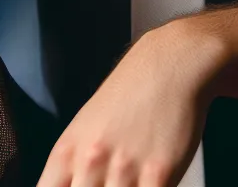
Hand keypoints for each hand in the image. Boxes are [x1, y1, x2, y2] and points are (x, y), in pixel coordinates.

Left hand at [38, 20, 224, 186]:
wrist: (171, 62)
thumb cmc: (131, 91)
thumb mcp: (85, 127)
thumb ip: (73, 167)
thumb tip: (75, 185)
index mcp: (66, 152)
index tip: (80, 185)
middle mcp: (90, 162)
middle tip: (109, 180)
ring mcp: (124, 168)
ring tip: (133, 177)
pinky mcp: (159, 172)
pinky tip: (153, 179)